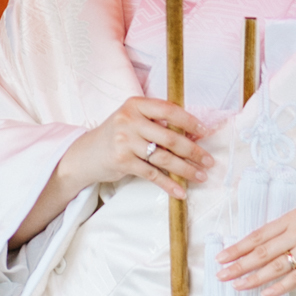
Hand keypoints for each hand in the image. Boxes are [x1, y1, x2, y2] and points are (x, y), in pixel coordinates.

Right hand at [8, 94, 211, 247]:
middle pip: (170, 137)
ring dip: (185, 169)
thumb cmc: (117, 135)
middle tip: (208, 161)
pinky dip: (169, 184)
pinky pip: (152, 174)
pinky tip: (180, 192)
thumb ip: (156, 122)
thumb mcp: (132, 120)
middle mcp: (129, 120)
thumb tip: (192, 133)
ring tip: (200, 176)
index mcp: (135, 104)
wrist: (86, 154)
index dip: (190, 121)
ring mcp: (124, 141)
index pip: (168, 110)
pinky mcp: (122, 161)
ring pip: (164, 157)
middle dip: (193, 150)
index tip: (205, 132)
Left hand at [217, 208, 295, 295]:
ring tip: (237, 286)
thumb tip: (259, 252)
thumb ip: (287, 235)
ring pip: (275, 264)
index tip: (221, 257)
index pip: (259, 234)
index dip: (238, 247)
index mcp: (293, 218)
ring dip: (253, 277)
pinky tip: (265, 294)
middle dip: (238, 263)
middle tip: (221, 275)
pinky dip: (278, 287)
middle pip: (262, 249)